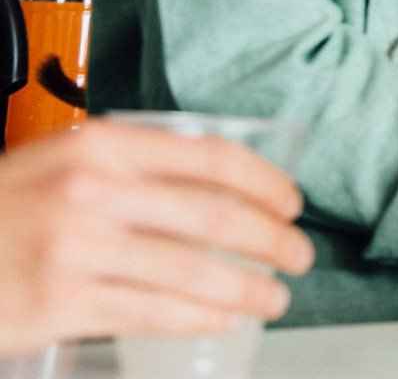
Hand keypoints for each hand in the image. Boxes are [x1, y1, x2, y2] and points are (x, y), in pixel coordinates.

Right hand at [0, 121, 314, 357]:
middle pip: (216, 216)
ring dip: (248, 288)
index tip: (291, 204)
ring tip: (273, 298)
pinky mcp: (60, 303)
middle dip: (272, 240)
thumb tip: (214, 184)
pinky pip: (153, 312)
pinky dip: (200, 318)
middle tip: (299, 256)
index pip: (212, 158)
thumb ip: (129, 166)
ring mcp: (76, 249)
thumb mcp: (61, 164)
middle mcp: (93, 192)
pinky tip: (221, 319)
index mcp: (102, 147)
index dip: (265, 183)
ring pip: (194, 271)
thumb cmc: (4, 210)